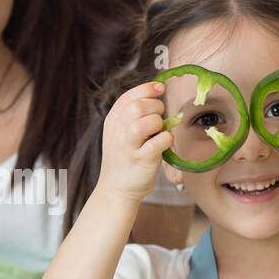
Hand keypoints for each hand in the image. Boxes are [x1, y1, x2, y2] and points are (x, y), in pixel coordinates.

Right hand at [98, 82, 171, 203]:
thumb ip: (133, 114)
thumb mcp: (120, 132)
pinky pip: (158, 142)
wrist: (116, 189)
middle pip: (137, 106)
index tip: (160, 88)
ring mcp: (128, 146)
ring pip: (145, 122)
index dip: (147, 89)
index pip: (129, 96)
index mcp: (113, 121)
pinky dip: (166, 138)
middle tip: (158, 119)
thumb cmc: (124, 158)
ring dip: (158, 123)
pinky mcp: (141, 160)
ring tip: (158, 132)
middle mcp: (117, 131)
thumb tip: (157, 91)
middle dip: (155, 107)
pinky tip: (163, 142)